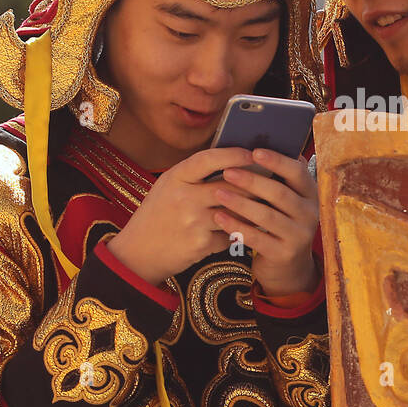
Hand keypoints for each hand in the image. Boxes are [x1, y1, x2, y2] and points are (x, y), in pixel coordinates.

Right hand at [106, 147, 256, 285]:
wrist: (138, 253)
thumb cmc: (158, 215)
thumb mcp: (168, 186)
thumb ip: (194, 174)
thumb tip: (233, 162)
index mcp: (175, 178)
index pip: (209, 159)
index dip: (233, 154)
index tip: (252, 154)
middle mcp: (184, 197)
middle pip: (230, 185)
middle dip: (253, 185)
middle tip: (269, 183)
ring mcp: (193, 221)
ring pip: (236, 210)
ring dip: (251, 210)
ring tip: (263, 206)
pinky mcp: (202, 243)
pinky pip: (231, 233)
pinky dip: (236, 232)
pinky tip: (237, 230)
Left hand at [213, 149, 320, 296]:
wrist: (288, 267)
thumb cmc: (280, 223)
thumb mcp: (286, 201)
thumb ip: (278, 179)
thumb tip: (255, 147)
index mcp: (311, 194)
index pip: (297, 172)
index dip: (277, 161)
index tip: (254, 151)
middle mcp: (310, 214)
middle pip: (279, 193)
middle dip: (252, 181)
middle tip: (227, 171)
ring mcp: (299, 236)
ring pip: (267, 215)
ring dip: (240, 202)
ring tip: (218, 192)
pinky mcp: (283, 254)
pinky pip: (256, 237)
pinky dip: (236, 226)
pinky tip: (218, 216)